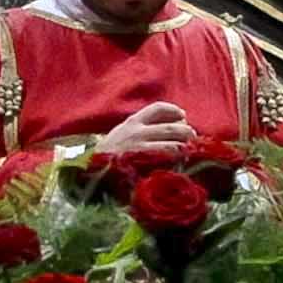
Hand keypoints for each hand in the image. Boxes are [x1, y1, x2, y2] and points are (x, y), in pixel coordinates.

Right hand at [84, 96, 207, 167]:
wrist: (90, 174)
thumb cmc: (107, 156)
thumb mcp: (120, 136)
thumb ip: (138, 130)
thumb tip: (165, 128)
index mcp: (131, 122)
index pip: (157, 108)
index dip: (173, 110)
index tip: (182, 115)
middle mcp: (136, 131)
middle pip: (169, 126)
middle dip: (184, 130)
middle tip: (191, 135)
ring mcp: (140, 147)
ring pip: (171, 141)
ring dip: (184, 145)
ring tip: (188, 149)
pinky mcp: (142, 162)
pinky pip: (166, 157)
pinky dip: (176, 158)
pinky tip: (180, 162)